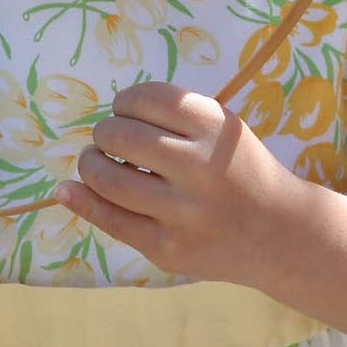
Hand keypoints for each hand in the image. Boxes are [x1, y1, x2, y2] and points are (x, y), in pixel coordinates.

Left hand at [54, 83, 297, 285]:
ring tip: (96, 162)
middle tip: (110, 139)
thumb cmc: (241, 168)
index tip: (124, 110)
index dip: (124, 101)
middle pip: (120, 135)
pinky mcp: (168, 248)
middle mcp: (198, 165)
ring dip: (90, 164)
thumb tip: (108, 113)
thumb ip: (173, 114)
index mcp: (212, 126)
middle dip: (104, 133)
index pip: (146, 98)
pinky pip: (112, 220)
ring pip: (108, 178)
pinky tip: (67, 190)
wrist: (279, 231)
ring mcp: (183, 211)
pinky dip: (81, 201)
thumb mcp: (221, 126)